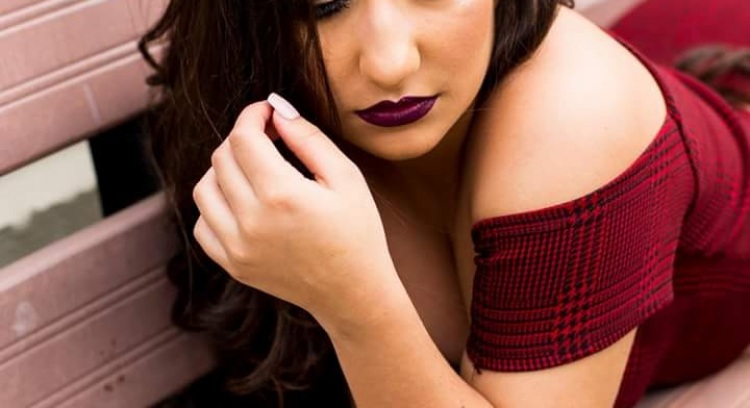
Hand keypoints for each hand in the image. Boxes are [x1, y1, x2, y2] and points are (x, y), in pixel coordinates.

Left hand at [192, 94, 400, 327]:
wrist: (352, 292)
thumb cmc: (357, 232)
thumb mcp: (345, 177)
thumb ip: (308, 138)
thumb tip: (277, 110)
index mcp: (281, 195)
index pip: (243, 137)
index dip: (253, 115)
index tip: (268, 112)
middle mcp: (251, 221)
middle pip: (222, 158)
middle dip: (242, 138)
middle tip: (268, 138)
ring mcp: (237, 247)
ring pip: (204, 188)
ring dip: (224, 169)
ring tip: (254, 170)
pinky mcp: (232, 264)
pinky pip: (203, 223)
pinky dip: (216, 205)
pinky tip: (243, 202)